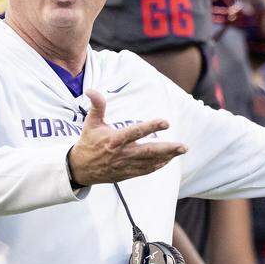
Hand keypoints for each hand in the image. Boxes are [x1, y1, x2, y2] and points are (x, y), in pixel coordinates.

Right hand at [67, 89, 186, 185]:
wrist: (80, 169)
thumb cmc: (88, 143)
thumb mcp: (91, 123)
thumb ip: (97, 106)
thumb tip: (91, 90)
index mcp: (114, 140)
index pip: (135, 132)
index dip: (150, 127)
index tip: (165, 122)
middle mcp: (122, 154)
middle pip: (148, 151)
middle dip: (167, 149)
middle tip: (183, 146)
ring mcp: (126, 165)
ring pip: (150, 162)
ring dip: (167, 157)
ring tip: (181, 150)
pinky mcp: (127, 173)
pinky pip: (146, 170)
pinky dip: (158, 165)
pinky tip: (168, 159)